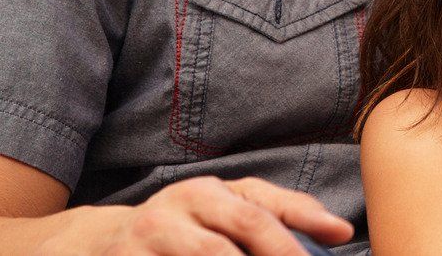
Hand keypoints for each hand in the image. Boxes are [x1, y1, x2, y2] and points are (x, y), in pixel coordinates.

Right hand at [36, 176, 351, 255]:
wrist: (100, 244)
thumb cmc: (186, 225)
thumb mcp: (227, 208)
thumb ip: (282, 213)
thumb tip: (341, 232)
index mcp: (206, 193)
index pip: (258, 212)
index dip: (299, 226)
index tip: (339, 239)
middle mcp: (172, 212)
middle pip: (224, 248)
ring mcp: (143, 242)